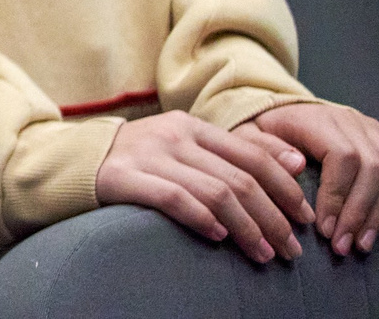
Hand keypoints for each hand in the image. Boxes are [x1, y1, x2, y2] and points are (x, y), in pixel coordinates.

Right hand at [94, 109, 311, 262]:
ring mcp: (148, 155)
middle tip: (290, 249)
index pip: (253, 155)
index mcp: (192, 125)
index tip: (304, 219)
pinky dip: (202, 219)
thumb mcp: (188, 145)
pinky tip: (219, 237)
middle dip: (273, 218)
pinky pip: (173, 198)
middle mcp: (173, 135)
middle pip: (239, 178)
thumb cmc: (141, 158)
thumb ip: (238, 151)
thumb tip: (298, 162)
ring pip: (214, 192)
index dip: (285, 188)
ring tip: (262, 253)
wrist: (74, 158)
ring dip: (246, 228)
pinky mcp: (124, 177)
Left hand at [250, 102, 378, 256]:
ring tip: (359, 244)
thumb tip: (296, 166)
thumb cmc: (264, 130)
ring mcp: (371, 131)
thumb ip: (265, 149)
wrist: (284, 111)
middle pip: (373, 167)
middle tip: (341, 245)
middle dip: (359, 212)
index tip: (323, 228)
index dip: (338, 195)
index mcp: (318, 118)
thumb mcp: (249, 135)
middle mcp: (351, 122)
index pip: (342, 156)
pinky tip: (373, 229)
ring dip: (378, 213)